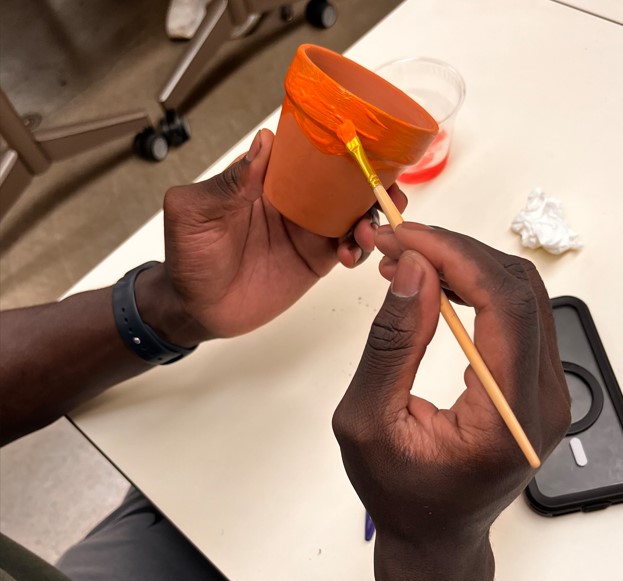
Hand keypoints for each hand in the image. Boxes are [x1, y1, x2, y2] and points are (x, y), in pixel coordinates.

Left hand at [137, 129, 405, 345]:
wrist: (197, 310)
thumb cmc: (188, 258)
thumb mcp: (195, 215)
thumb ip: (228, 183)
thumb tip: (262, 144)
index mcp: (267, 178)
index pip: (308, 149)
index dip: (338, 142)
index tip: (364, 140)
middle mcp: (294, 199)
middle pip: (342, 178)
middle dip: (371, 178)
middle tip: (388, 187)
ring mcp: (308, 229)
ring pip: (353, 212)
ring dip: (371, 215)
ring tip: (366, 232)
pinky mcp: (316, 259)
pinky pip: (348, 247)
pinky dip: (360, 248)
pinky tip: (351, 254)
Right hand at [332, 223, 569, 580]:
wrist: (434, 534)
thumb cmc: (397, 492)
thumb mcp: (368, 421)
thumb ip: (391, 345)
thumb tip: (414, 270)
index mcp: (509, 418)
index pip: (505, 305)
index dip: (456, 256)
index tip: (405, 238)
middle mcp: (544, 401)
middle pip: (521, 289)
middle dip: (457, 251)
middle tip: (399, 242)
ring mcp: (548, 392)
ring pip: (523, 294)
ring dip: (466, 265)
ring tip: (409, 261)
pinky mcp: (536, 384)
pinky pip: (516, 314)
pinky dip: (475, 287)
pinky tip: (436, 285)